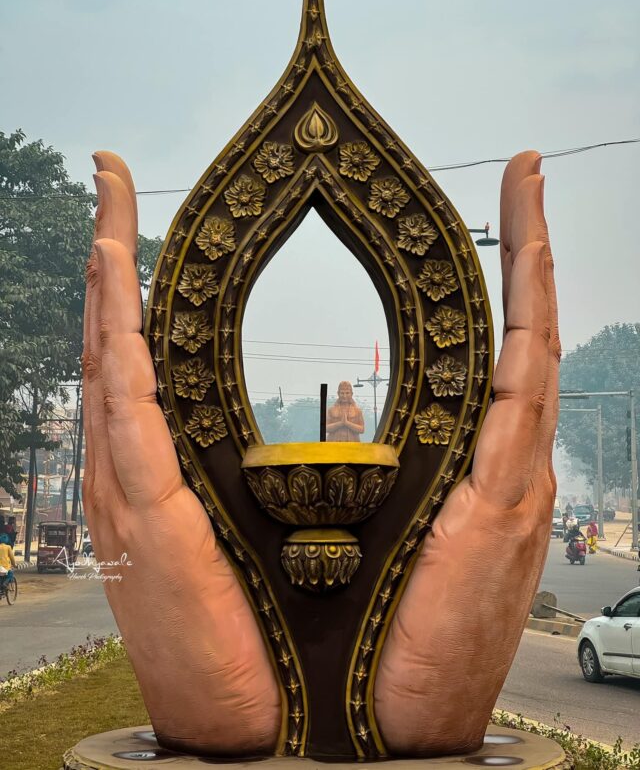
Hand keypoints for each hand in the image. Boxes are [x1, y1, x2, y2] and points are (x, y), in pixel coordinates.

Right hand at [82, 153, 280, 754]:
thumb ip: (316, 458)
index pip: (162, 352)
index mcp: (183, 464)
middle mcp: (146, 464)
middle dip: (116, 256)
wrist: (280, 727)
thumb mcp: (311, 526)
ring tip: (108, 205)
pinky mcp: (143, 509)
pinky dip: (116, 336)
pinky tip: (116, 274)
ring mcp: (135, 485)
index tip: (150, 219)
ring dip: (111, 278)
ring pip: (112, 358)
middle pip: (123, 340)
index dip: (149, 285)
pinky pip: (124, 403)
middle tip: (111, 184)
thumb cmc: (288, 632)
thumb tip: (352, 404)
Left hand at [374, 151, 558, 754]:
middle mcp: (489, 459)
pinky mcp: (505, 501)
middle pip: (512, 334)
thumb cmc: (344, 635)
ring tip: (531, 185)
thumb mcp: (309, 526)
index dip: (486, 280)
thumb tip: (317, 410)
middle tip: (526, 173)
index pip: (472, 348)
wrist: (361, 731)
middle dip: (524, 248)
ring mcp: (508, 478)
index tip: (480, 211)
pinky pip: (527, 387)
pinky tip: (534, 252)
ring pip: (530, 346)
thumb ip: (323, 460)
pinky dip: (534, 314)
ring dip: (531, 260)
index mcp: (449, 461)